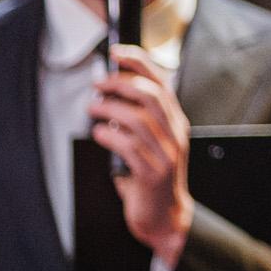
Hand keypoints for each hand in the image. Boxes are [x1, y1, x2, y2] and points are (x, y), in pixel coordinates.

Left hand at [88, 47, 193, 268]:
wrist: (166, 217)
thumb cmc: (154, 177)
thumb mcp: (153, 142)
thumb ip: (140, 119)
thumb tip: (109, 93)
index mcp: (176, 122)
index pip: (161, 82)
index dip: (139, 63)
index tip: (117, 53)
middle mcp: (175, 135)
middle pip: (150, 96)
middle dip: (120, 85)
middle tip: (99, 85)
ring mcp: (166, 155)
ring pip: (137, 120)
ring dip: (109, 110)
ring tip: (93, 109)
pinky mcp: (152, 175)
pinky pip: (128, 147)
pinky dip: (109, 136)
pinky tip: (99, 133)